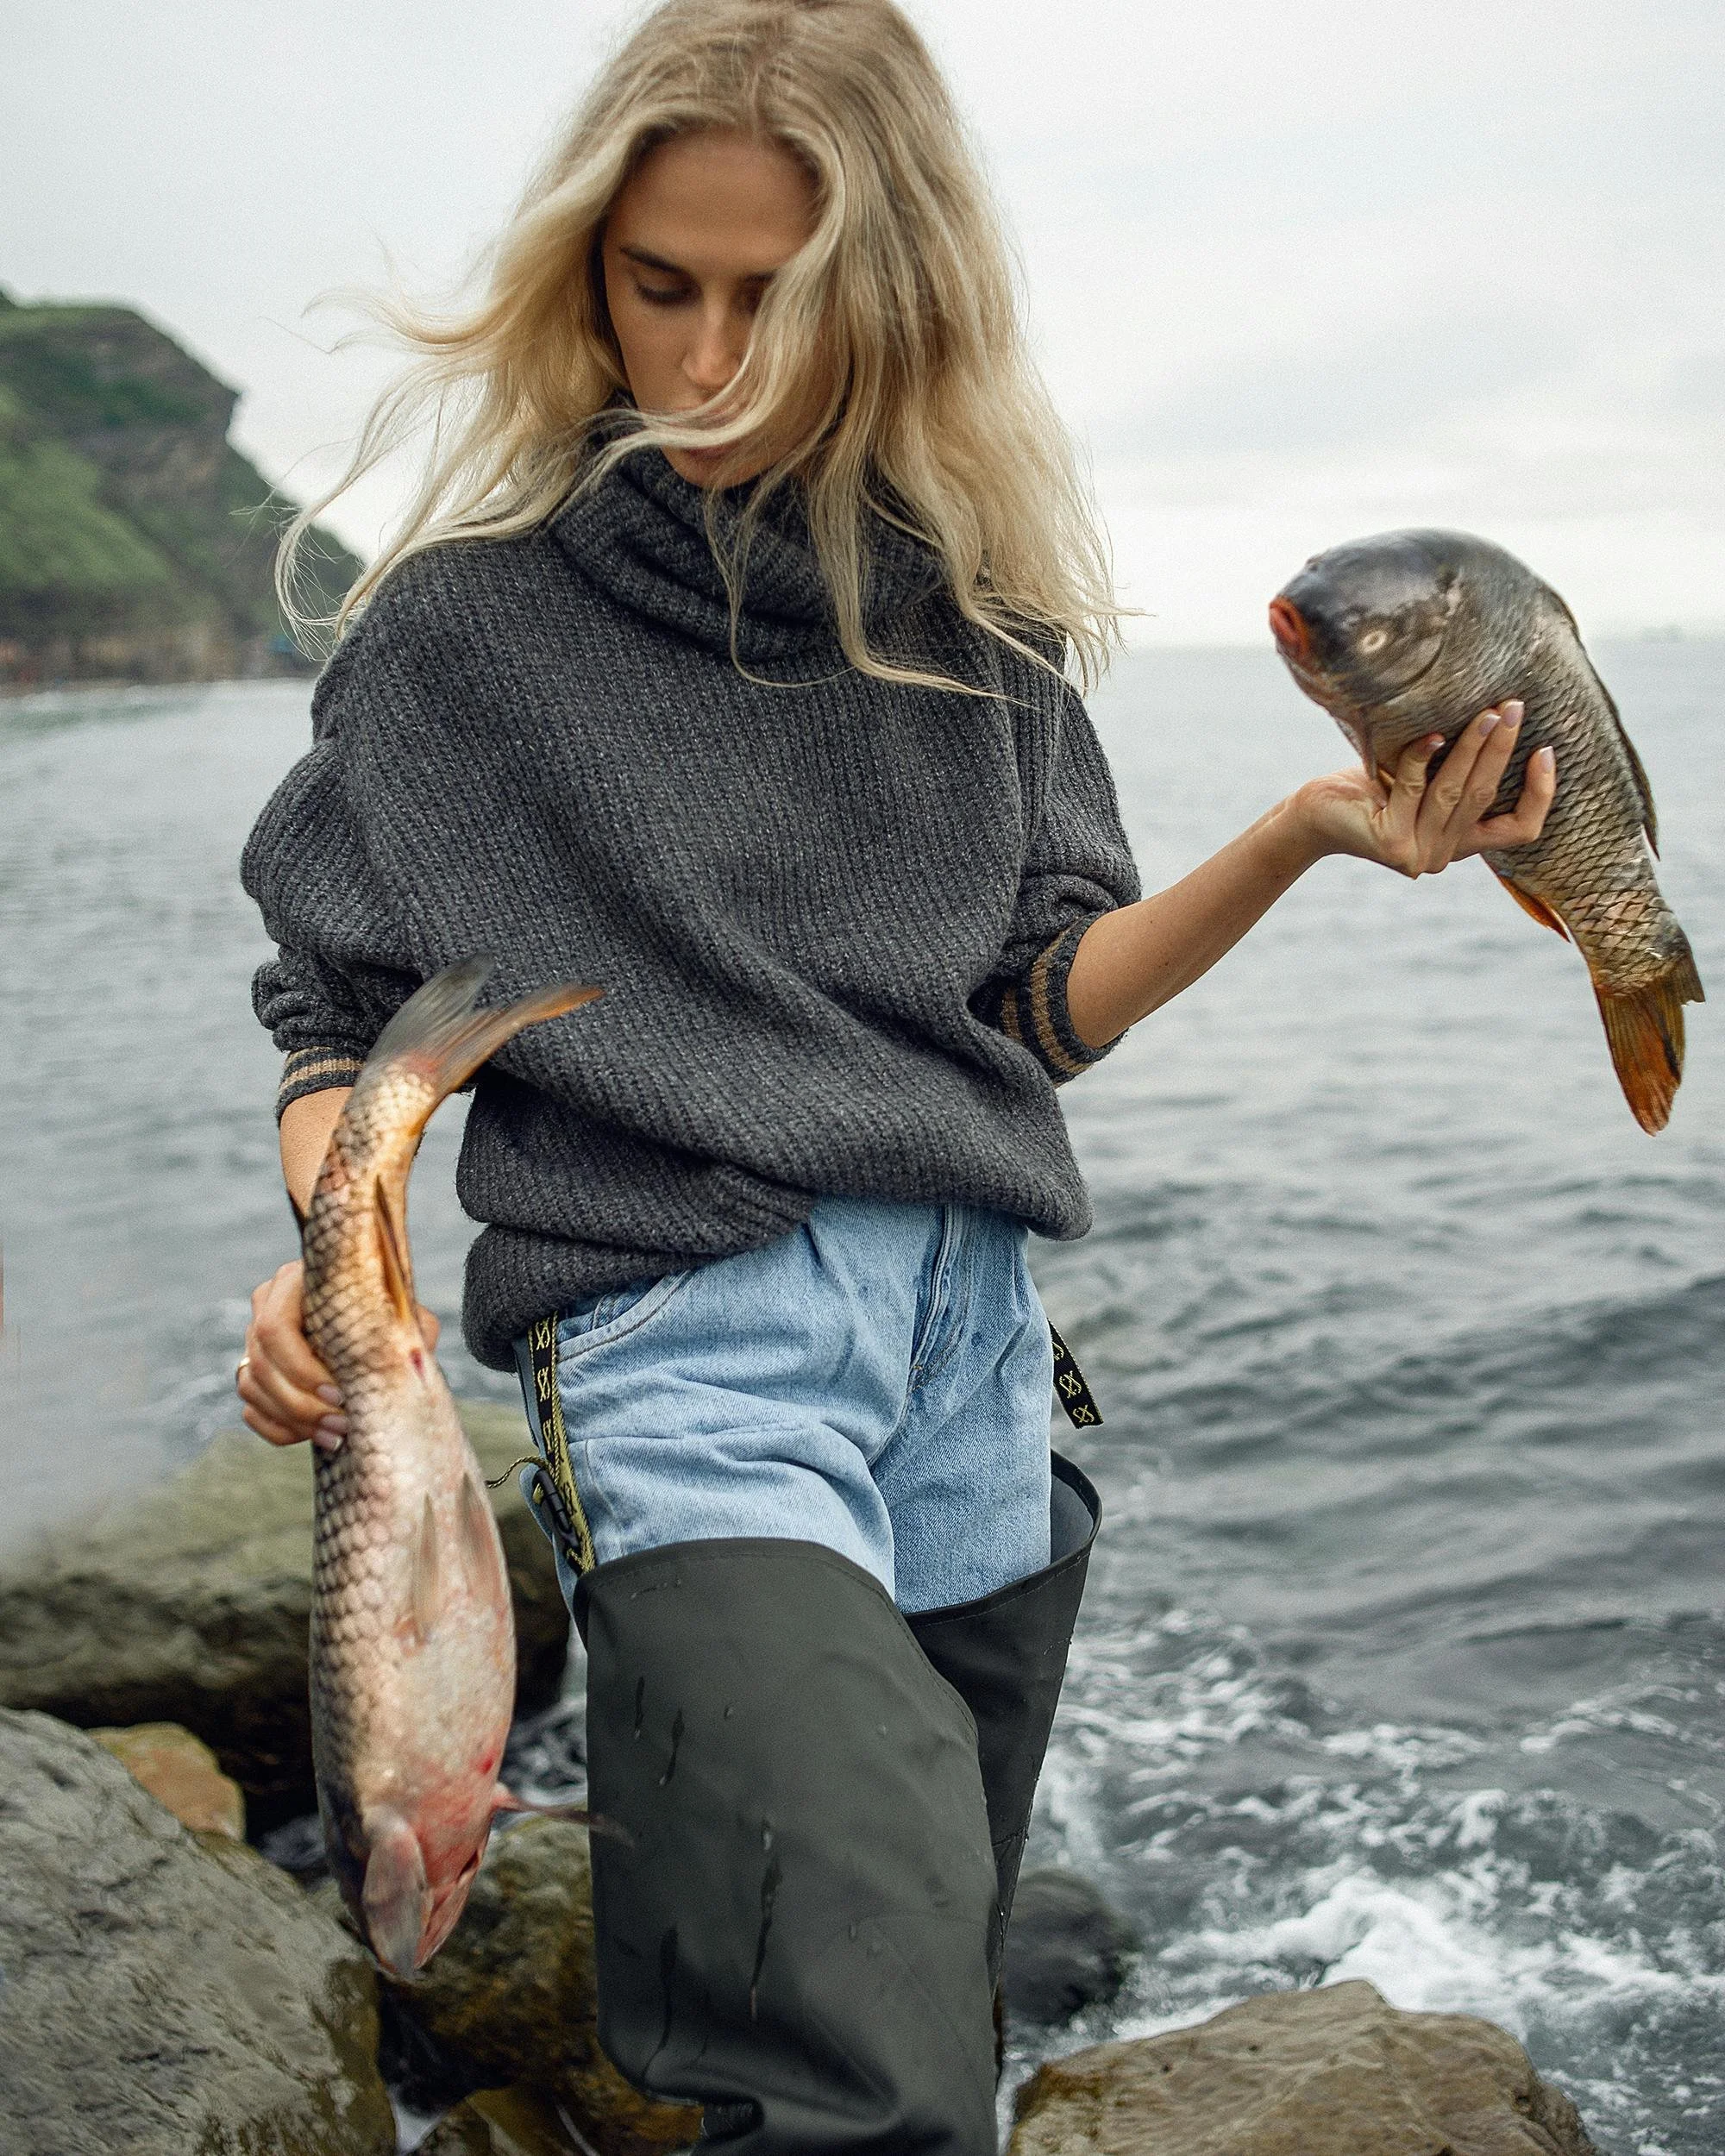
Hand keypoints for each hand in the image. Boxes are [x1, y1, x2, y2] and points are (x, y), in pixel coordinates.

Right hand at [237, 1258, 440, 1449]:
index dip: (301, 1368)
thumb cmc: (394, 1325)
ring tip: (336, 1436)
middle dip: (301, 1403)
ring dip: (293, 1420)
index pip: (275, 1327)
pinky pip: (251, 1410)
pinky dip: (281, 1430)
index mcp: (295, 1282)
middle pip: (261, 1362)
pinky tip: (317, 1436)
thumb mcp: (406, 1321)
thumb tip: (409, 1359)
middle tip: (342, 1425)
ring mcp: (254, 1340)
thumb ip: (410, 1332)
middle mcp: (266, 1305)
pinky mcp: (253, 1374)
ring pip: (252, 1387)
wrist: (377, 1342)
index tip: (341, 1396)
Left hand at [1293, 702, 1556, 877]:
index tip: (1547, 751)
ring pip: (1454, 792)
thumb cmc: (1372, 789)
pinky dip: (1423, 758)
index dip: (1540, 794)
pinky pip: (1413, 788)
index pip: (1519, 830)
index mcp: (1459, 843)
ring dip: (1473, 748)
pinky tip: (1432, 734)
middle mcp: (1442, 856)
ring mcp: (1417, 854)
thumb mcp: (1425, 780)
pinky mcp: (1390, 843)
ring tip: (1486, 713)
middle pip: (1485, 797)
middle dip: (1502, 748)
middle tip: (1513, 708)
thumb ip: (1458, 770)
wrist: (1316, 814)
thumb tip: (1500, 718)